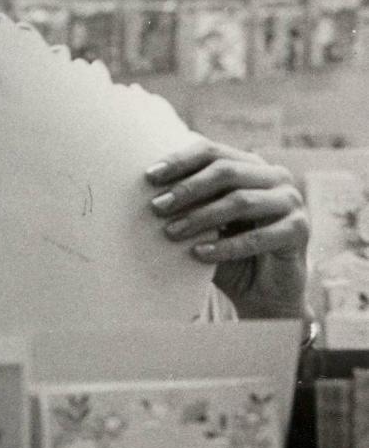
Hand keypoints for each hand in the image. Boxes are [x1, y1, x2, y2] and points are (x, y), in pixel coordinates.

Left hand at [145, 137, 309, 319]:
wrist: (265, 294)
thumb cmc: (232, 255)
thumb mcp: (207, 227)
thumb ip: (189, 207)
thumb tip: (149, 197)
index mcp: (251, 167)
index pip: (213, 153)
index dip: (181, 161)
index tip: (149, 176)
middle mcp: (274, 177)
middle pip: (226, 172)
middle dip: (188, 188)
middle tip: (157, 207)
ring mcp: (290, 201)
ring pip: (241, 201)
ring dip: (201, 217)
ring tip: (171, 232)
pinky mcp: (299, 230)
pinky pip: (257, 236)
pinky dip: (225, 246)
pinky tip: (199, 254)